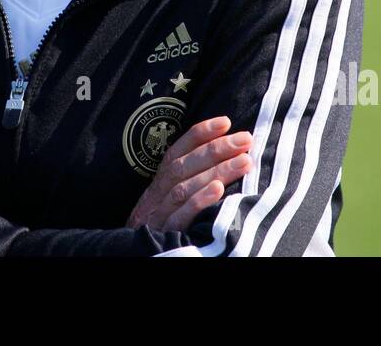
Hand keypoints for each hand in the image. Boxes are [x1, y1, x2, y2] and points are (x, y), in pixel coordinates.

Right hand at [125, 115, 252, 233]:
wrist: (134, 258)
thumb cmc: (163, 232)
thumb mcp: (170, 205)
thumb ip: (188, 184)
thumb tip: (224, 160)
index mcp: (157, 187)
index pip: (176, 153)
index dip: (199, 134)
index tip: (226, 121)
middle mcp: (154, 198)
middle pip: (182, 167)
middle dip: (215, 149)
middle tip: (246, 139)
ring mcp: (157, 217)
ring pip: (183, 188)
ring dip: (216, 171)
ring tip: (244, 161)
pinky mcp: (164, 237)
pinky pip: (180, 217)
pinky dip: (199, 201)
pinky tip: (219, 190)